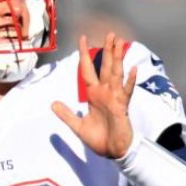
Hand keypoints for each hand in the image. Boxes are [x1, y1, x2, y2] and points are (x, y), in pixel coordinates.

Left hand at [51, 32, 136, 159]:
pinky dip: (130, 82)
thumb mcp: (78, 126)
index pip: (87, 70)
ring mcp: (115, 98)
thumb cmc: (99, 138)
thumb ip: (66, 114)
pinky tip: (133, 70)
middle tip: (109, 33)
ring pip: (116, 74)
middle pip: (105, 67)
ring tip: (119, 43)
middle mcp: (105, 92)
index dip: (84, 56)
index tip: (83, 39)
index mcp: (94, 95)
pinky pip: (126, 92)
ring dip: (117, 58)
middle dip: (107, 51)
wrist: (112, 152)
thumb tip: (52, 104)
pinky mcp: (122, 107)